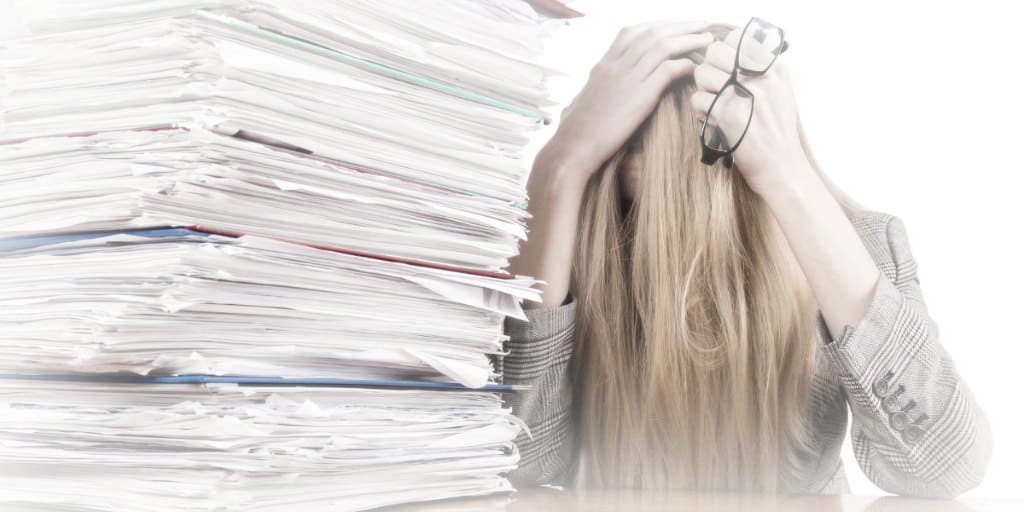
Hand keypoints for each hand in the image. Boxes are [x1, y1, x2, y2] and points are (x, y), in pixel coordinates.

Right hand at [540, 20, 713, 183]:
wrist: (572, 148)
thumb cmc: (575, 133)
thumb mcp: (582, 102)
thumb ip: (596, 91)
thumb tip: (597, 92)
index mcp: (602, 66)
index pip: (630, 33)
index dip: (655, 25)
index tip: (672, 24)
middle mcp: (614, 66)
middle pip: (652, 34)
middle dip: (680, 26)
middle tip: (701, 24)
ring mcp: (626, 79)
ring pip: (663, 46)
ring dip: (689, 40)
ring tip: (708, 40)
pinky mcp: (639, 96)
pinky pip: (667, 71)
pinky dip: (684, 64)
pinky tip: (695, 67)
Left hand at [691, 28, 811, 196]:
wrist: (782, 168)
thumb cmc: (776, 132)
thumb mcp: (779, 93)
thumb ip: (759, 70)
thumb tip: (729, 49)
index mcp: (774, 69)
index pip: (738, 38)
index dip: (723, 51)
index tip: (725, 69)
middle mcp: (761, 77)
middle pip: (715, 52)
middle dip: (709, 69)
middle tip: (715, 88)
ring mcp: (744, 95)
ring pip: (702, 74)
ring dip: (702, 90)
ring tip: (714, 106)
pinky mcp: (727, 115)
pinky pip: (697, 100)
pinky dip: (700, 112)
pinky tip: (712, 122)